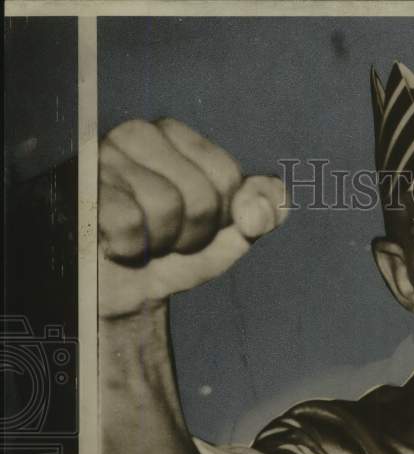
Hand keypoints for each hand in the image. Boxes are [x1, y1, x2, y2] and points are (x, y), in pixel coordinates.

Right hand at [98, 118, 286, 317]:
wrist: (127, 290)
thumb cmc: (175, 252)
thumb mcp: (230, 234)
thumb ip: (264, 211)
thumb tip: (258, 210)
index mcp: (176, 136)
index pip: (227, 178)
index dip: (220, 218)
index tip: (195, 226)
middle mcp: (138, 134)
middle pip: (200, 195)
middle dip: (193, 235)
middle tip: (168, 239)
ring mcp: (104, 157)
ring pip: (165, 208)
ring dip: (162, 243)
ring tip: (145, 241)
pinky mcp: (80, 188)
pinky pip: (130, 222)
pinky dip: (132, 248)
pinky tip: (118, 244)